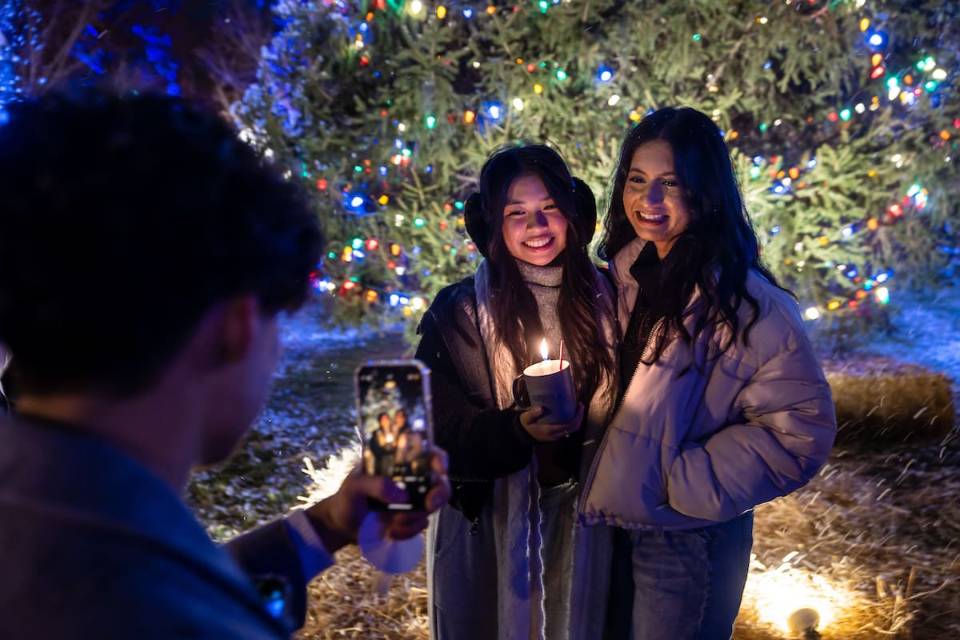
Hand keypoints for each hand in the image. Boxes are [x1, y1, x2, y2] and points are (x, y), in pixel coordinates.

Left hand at [305, 447, 450, 552]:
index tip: (439, 471)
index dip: (439, 459)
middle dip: (439, 494)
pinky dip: (408, 531)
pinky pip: (421, 525)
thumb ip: (375, 485)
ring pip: (432, 506)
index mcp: (397, 463)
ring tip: (390, 524)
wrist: (342, 527)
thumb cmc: (347, 498)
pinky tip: (390, 532)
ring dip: (413, 517)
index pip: (426, 453)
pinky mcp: (412, 519)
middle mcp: (410, 479)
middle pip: (439, 481)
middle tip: (428, 505)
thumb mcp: (354, 486)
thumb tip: (402, 495)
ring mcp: (413, 500)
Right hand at [519, 403, 583, 442]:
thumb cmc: (526, 425)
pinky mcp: (557, 435)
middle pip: (574, 428)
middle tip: (580, 405)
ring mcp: (557, 436)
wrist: (524, 436)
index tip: (579, 405)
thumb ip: (532, 413)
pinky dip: (573, 422)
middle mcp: (556, 435)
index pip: (569, 425)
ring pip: (572, 430)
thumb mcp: (526, 418)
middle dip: (580, 417)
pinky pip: (569, 429)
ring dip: (578, 420)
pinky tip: (571, 413)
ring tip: (577, 408)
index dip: (577, 416)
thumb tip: (541, 408)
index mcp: (550, 430)